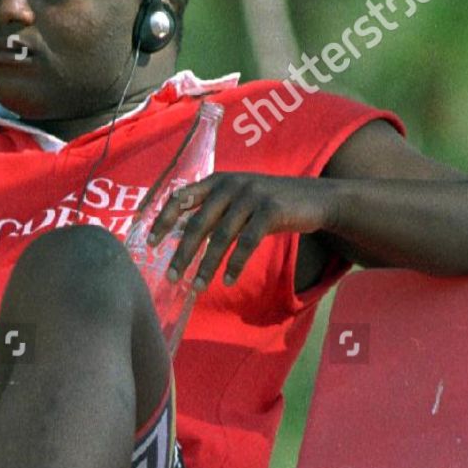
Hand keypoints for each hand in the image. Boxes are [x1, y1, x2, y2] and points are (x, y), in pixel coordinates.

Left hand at [147, 172, 336, 290]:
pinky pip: (247, 243)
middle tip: (171, 277)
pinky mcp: (271, 210)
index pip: (181, 198)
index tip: (151, 244)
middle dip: (182, 253)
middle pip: (198, 223)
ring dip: (206, 266)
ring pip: (221, 237)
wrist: (317, 199)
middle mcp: (231, 184)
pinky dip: (235, 265)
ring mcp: (252, 196)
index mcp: (218, 180)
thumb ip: (214, 208)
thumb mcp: (240, 197)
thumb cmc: (271, 203)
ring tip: (197, 287)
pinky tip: (227, 281)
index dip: (163, 221)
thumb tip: (184, 232)